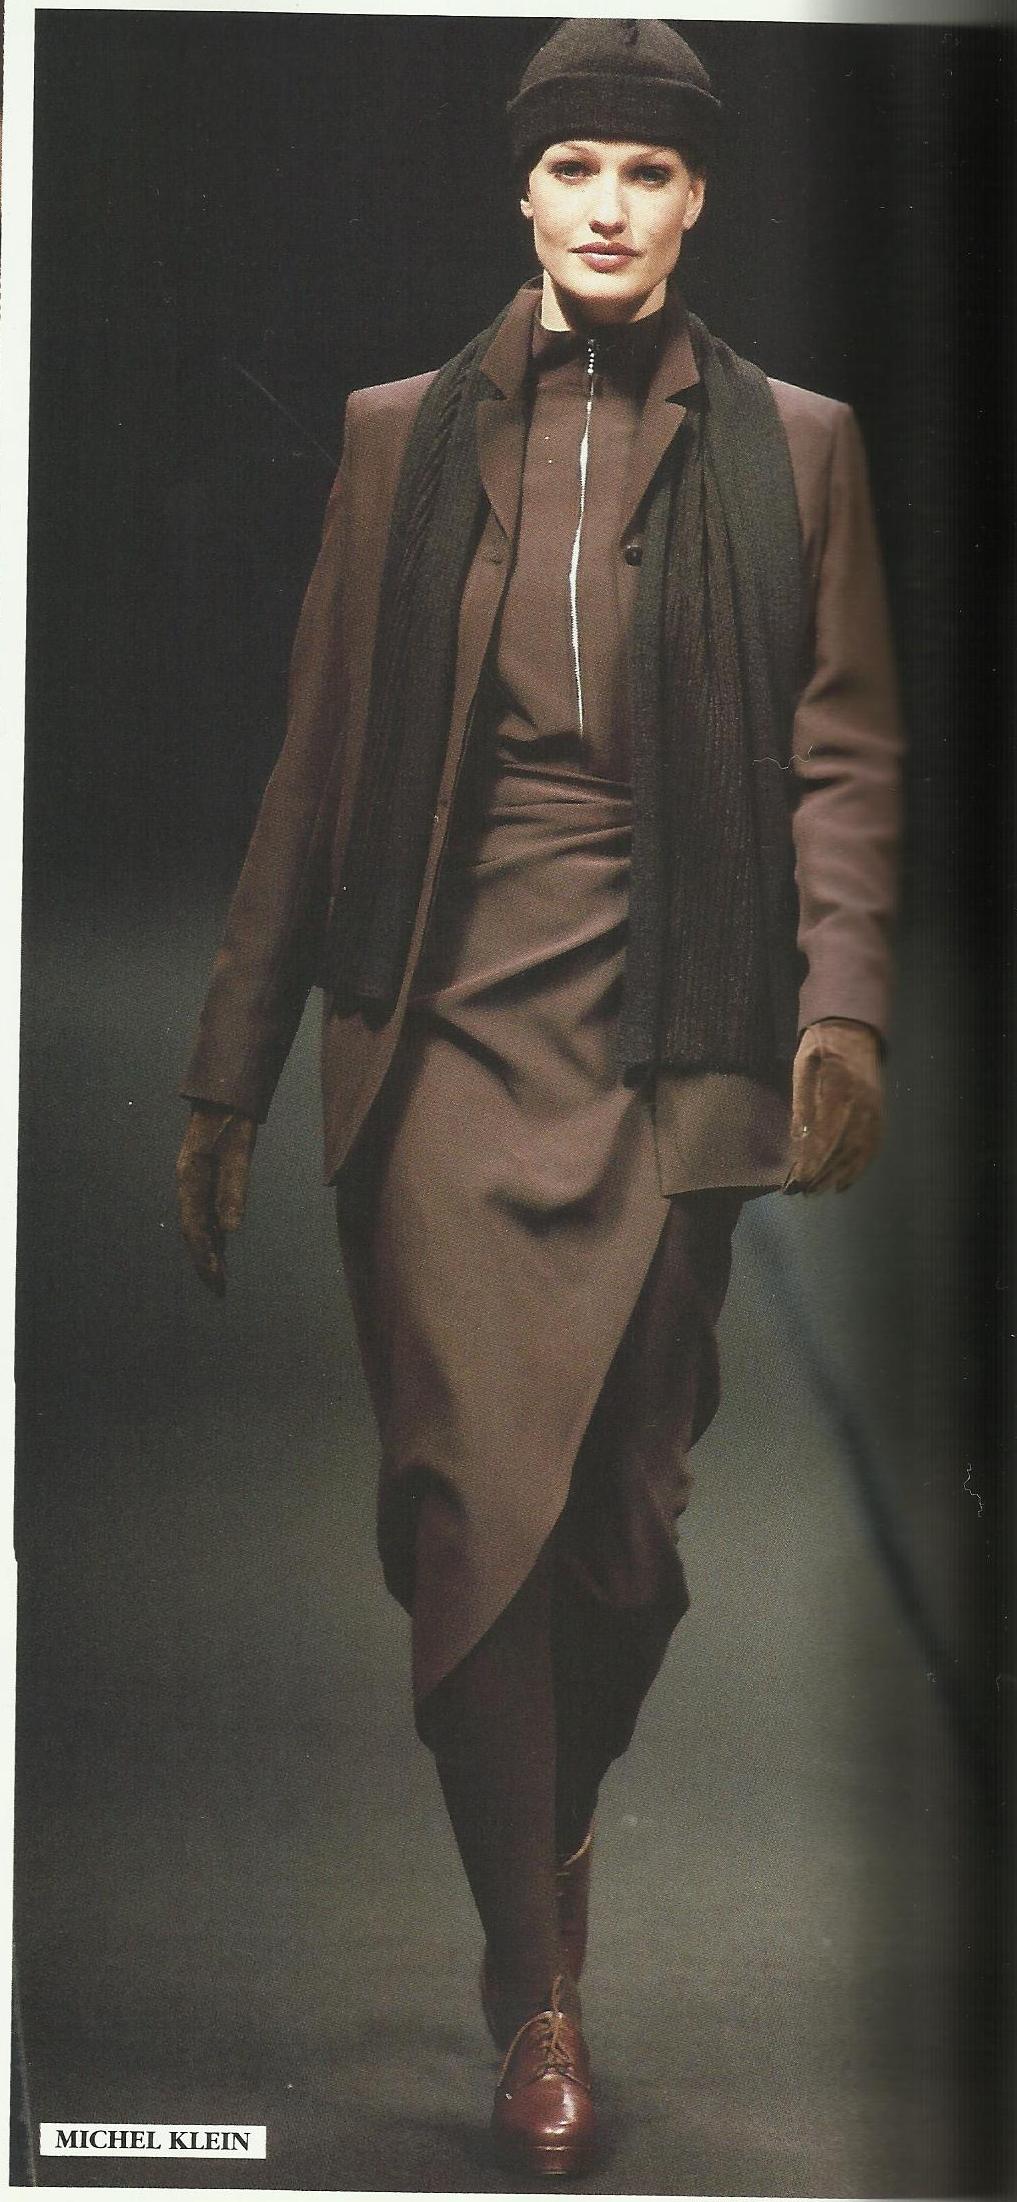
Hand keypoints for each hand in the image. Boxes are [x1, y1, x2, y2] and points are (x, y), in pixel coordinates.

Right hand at [176, 1104, 256, 1294]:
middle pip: (193, 1231)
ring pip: (198, 1222)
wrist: (224, 1094)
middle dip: (204, 1261)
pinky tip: (222, 1242)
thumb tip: (231, 1229)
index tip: (217, 1282)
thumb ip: (234, 1191)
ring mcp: (193, 1180)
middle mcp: (188, 1184)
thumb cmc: (233, 1123)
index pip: (194, 1230)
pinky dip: (212, 1231)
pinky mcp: (203, 1176)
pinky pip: (204, 1211)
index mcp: (190, 1181)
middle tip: (219, 1289)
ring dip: (208, 1249)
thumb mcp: (238, 1155)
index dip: (205, 1258)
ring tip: (220, 1275)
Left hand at [784, 1020, 883, 1195]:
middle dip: (824, 1172)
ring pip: (859, 1150)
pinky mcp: (880, 1113)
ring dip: (840, 1174)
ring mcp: (874, 1109)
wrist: (853, 1031)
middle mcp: (861, 1103)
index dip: (813, 1158)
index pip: (826, 1133)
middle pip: (843, 1147)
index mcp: (840, 1089)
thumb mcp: (803, 1067)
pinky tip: (844, 1182)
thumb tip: (798, 1137)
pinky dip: (860, 1167)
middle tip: (806, 1191)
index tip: (799, 1177)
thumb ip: (802, 1101)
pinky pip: (873, 1145)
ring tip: (821, 1191)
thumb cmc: (820, 1048)